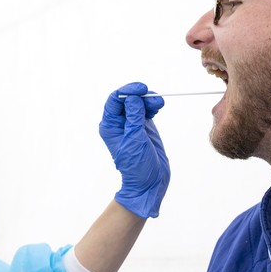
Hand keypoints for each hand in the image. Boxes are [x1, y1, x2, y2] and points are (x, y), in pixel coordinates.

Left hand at [99, 82, 169, 217]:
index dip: (128, 91)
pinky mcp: (144, 126)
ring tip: (160, 104)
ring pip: (138, 103)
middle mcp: (119, 123)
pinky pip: (147, 110)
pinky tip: (158, 107)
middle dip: (141, 95)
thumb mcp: (135, 139)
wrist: (149, 182)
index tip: (142, 89)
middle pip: (128, 99)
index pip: (114, 100)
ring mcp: (132, 124)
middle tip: (154, 98)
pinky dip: (153, 106)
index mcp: (110, 126)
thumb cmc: (137, 165)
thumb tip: (132, 98)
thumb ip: (133, 117)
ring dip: (149, 100)